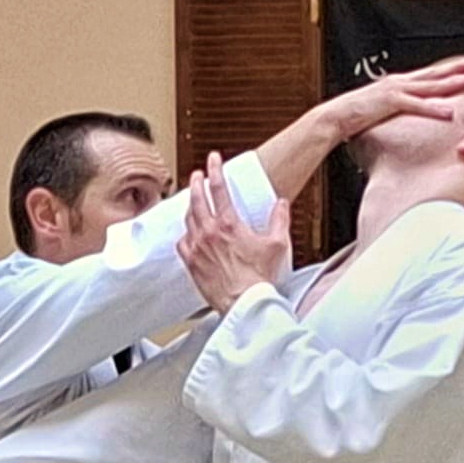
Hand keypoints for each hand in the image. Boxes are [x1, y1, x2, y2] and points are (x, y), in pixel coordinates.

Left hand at [178, 153, 292, 315]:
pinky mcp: (192, 264)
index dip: (215, 168)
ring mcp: (198, 248)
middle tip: (198, 174)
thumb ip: (280, 220)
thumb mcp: (277, 245)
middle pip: (197, 198)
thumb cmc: (260, 278)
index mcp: (229, 224)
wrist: (244, 304)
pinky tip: (188, 233)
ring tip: (193, 199)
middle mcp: (209, 233)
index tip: (213, 158)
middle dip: (197, 182)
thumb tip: (281, 204)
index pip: (218, 187)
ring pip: (188, 218)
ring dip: (190, 205)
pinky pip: (182, 243)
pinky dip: (185, 234)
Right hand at [321, 56, 463, 140]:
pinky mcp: (391, 102)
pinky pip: (418, 106)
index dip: (449, 69)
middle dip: (457, 68)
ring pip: (430, 86)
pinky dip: (434, 109)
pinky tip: (449, 112)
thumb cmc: (356, 115)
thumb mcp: (381, 108)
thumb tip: (407, 111)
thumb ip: (396, 107)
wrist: (336, 116)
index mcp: (398, 83)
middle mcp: (400, 82)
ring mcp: (396, 90)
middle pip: (434, 74)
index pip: (429, 74)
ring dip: (452, 82)